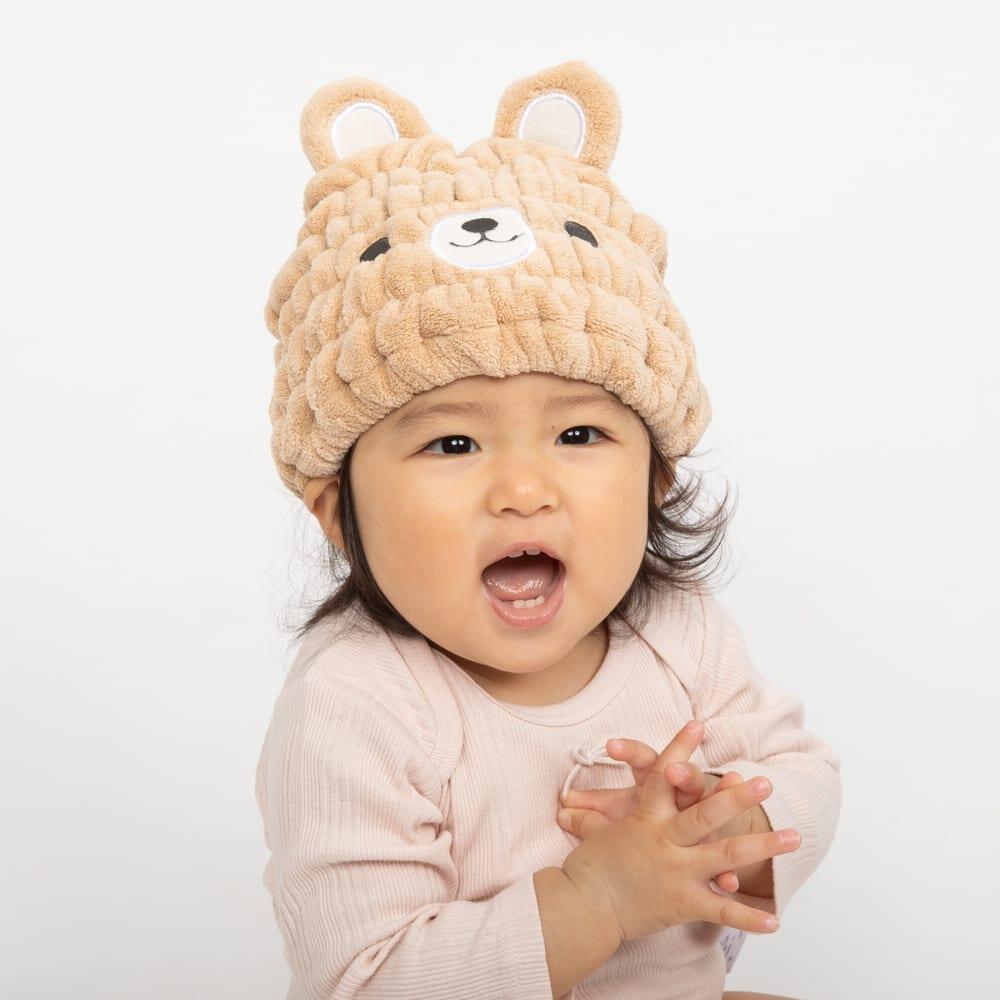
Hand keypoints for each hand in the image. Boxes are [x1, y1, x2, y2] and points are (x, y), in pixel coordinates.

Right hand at [557, 744, 799, 944]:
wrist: (584, 908)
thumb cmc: (587, 869)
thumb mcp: (593, 835)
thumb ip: (591, 816)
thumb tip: (567, 805)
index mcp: (645, 818)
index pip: (662, 774)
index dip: (680, 747)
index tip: (699, 724)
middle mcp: (665, 840)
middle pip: (705, 813)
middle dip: (737, 798)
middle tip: (765, 783)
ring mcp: (677, 871)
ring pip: (725, 854)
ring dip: (762, 845)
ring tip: (794, 837)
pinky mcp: (683, 902)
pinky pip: (721, 910)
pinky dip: (748, 916)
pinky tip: (776, 920)